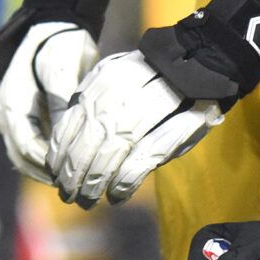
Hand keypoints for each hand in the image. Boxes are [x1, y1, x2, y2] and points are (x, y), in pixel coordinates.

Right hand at [0, 21, 96, 183]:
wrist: (58, 26)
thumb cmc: (58, 44)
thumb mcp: (59, 69)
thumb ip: (61, 102)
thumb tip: (67, 137)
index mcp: (11, 102)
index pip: (24, 144)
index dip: (45, 161)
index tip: (70, 171)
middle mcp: (10, 114)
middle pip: (22, 155)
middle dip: (46, 172)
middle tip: (75, 184)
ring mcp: (20, 117)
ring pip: (26, 156)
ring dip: (46, 170)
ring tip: (74, 180)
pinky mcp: (33, 118)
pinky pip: (36, 147)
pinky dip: (49, 160)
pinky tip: (71, 165)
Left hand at [51, 0, 259, 206]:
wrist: (204, 60)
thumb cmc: (155, 81)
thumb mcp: (117, 85)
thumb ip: (94, 107)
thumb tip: (65, 148)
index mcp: (106, 78)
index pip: (74, 118)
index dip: (63, 149)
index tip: (55, 171)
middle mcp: (125, 89)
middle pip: (92, 137)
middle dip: (76, 170)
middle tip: (70, 194)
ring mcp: (153, 104)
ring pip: (114, 148)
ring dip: (97, 179)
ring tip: (89, 198)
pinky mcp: (180, 122)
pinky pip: (144, 156)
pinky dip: (126, 179)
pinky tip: (117, 193)